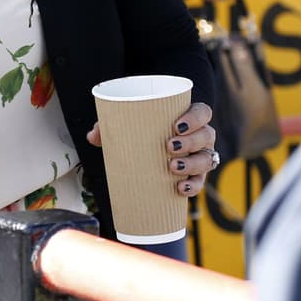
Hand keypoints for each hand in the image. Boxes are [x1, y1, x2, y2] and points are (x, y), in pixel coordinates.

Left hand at [87, 102, 216, 196]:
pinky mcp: (196, 175)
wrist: (147, 150)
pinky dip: (193, 186)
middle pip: (206, 136)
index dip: (195, 117)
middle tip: (169, 146)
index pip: (202, 112)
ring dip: (193, 163)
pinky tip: (180, 188)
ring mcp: (200, 155)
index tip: (176, 125)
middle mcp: (200, 136)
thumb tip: (92, 136)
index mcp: (188, 117)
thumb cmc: (141, 130)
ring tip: (173, 167)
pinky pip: (201, 181)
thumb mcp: (126, 124)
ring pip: (207, 159)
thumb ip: (109, 126)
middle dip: (191, 142)